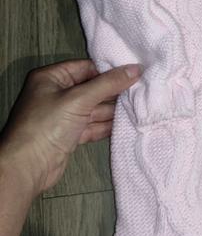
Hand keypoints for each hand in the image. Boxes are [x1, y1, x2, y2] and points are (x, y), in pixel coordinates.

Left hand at [0, 59, 142, 198]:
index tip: (135, 73)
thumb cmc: (46, 126)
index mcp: (51, 78)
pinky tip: (124, 124)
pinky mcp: (69, 134)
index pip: (86, 68)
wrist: (27, 168)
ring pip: (94, 108)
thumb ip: (108, 84)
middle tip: (140, 92)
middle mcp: (56, 94)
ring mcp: (63, 115)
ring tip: (138, 109)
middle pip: (92, 88)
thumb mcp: (79, 99)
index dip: (109, 71)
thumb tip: (135, 69)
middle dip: (114, 93)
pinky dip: (106, 126)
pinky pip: (92, 125)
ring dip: (113, 111)